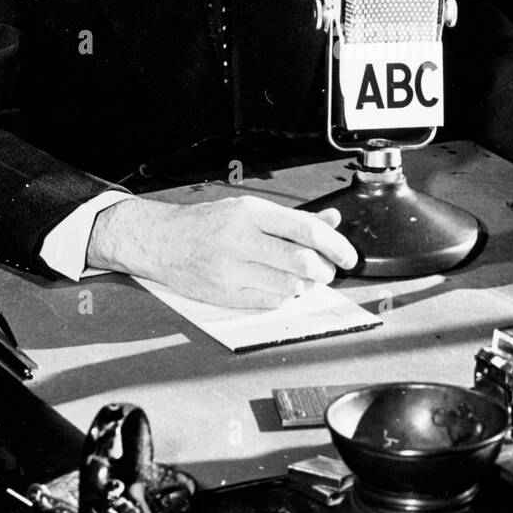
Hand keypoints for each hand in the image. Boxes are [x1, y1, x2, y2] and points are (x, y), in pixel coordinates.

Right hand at [87, 195, 358, 309]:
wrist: (162, 241)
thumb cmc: (209, 223)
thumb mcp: (251, 210)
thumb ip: (294, 218)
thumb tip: (332, 220)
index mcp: (251, 213)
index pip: (306, 230)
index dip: (336, 245)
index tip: (349, 256)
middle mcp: (241, 241)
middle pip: (302, 262)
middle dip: (325, 271)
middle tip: (327, 270)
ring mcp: (232, 271)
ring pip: (290, 287)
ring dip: (305, 287)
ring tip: (301, 278)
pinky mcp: (226, 295)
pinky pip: (270, 303)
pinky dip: (284, 298)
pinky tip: (278, 286)